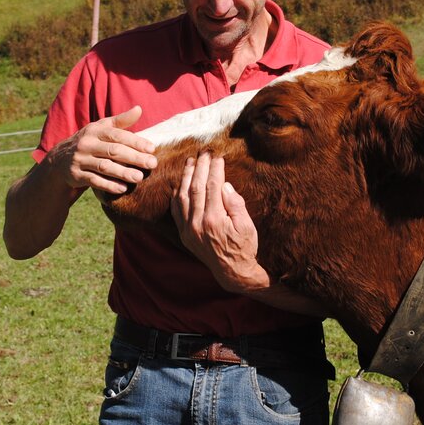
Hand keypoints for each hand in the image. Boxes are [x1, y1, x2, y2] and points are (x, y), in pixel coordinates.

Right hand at [46, 106, 157, 195]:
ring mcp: (80, 159)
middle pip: (113, 151)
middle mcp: (86, 144)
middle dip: (134, 157)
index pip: (117, 135)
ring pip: (104, 166)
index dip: (135, 141)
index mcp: (95, 130)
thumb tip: (139, 109)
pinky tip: (122, 188)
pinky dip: (108, 185)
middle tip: (152, 164)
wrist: (60, 159)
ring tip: (139, 177)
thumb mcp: (101, 128)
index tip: (152, 148)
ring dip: (122, 172)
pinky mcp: (76, 175)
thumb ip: (121, 121)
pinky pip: (93, 181)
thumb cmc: (89, 141)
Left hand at [171, 151, 271, 293]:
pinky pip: (176, 210)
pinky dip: (176, 194)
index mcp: (214, 219)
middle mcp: (197, 223)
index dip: (215, 169)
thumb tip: (224, 185)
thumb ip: (235, 205)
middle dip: (200, 167)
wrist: (232, 271)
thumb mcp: (247, 226)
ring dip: (186, 176)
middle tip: (204, 152)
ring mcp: (188, 229)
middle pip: (196, 187)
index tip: (218, 156)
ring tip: (191, 161)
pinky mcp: (184, 234)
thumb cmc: (244, 247)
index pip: (213, 186)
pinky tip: (180, 183)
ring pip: (182, 196)